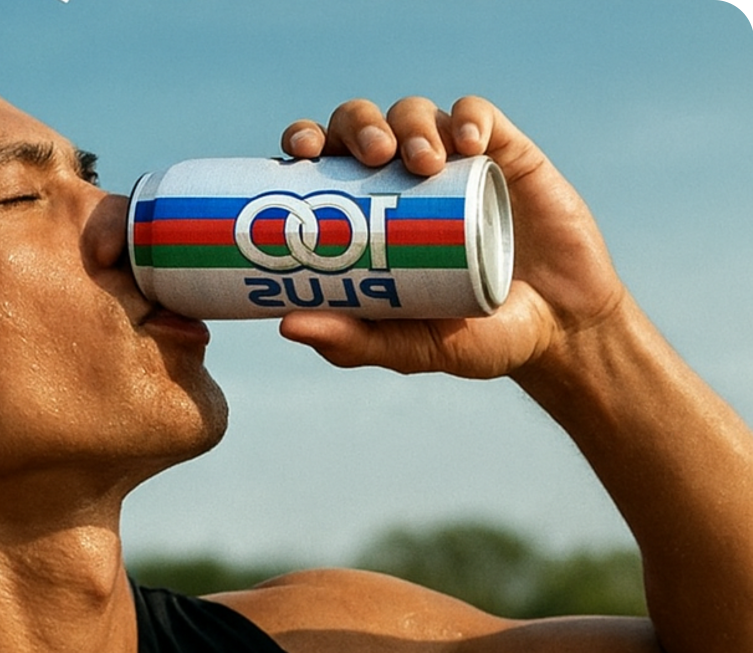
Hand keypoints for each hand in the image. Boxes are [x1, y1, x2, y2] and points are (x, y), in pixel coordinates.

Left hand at [276, 96, 625, 379]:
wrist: (558, 330)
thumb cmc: (471, 337)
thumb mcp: (410, 346)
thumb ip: (354, 343)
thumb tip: (286, 326)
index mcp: (367, 212)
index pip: (321, 160)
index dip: (304, 140)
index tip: (300, 154)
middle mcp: (403, 179)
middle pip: (362, 125)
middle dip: (358, 126)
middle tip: (373, 156)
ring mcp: (453, 163)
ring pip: (415, 113)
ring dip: (410, 124)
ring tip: (424, 161)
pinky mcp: (505, 153)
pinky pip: (479, 115)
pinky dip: (469, 118)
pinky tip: (468, 144)